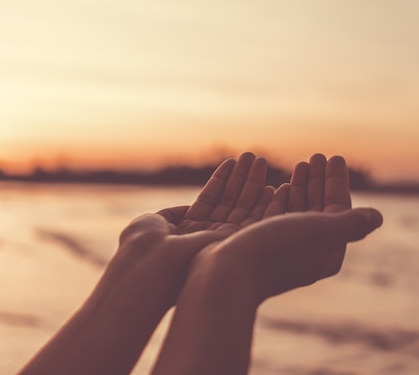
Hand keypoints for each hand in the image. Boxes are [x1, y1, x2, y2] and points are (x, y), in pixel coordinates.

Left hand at [113, 152, 272, 306]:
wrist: (152, 263)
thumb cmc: (145, 243)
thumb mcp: (155, 221)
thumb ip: (172, 214)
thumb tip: (185, 210)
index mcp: (191, 232)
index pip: (211, 201)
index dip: (223, 181)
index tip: (233, 162)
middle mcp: (210, 237)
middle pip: (230, 203)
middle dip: (242, 179)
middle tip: (254, 156)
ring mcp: (224, 242)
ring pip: (243, 209)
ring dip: (253, 184)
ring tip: (261, 160)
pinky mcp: (237, 247)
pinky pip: (255, 223)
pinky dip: (266, 206)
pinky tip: (273, 187)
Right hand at [193, 154, 381, 302]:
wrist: (225, 275)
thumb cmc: (275, 250)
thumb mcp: (318, 231)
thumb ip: (349, 223)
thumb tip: (378, 217)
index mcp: (325, 252)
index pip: (337, 211)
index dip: (336, 183)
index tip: (332, 157)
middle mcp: (304, 253)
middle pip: (317, 210)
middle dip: (318, 182)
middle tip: (315, 157)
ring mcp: (278, 250)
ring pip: (295, 213)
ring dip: (299, 187)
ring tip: (300, 165)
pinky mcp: (255, 246)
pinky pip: (272, 218)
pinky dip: (276, 199)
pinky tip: (274, 187)